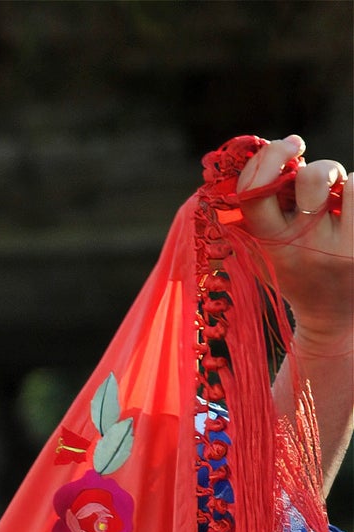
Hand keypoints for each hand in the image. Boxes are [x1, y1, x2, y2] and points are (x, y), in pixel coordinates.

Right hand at [238, 135, 351, 352]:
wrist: (330, 317)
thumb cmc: (295, 269)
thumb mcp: (265, 250)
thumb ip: (260, 211)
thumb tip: (274, 150)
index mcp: (269, 246)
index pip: (254, 193)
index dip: (266, 160)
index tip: (286, 147)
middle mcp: (303, 248)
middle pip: (310, 177)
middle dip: (316, 165)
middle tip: (312, 167)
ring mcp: (339, 248)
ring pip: (346, 181)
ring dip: (339, 180)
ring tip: (335, 201)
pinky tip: (348, 212)